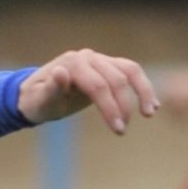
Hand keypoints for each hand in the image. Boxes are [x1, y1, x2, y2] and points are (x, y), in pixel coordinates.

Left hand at [16, 49, 160, 133]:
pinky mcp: (108, 66)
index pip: (98, 86)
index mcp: (72, 63)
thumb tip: (61, 71)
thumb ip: (51, 89)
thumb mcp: (38, 101)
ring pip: (130, 70)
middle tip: (122, 131)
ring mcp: (99, 60)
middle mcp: (88, 57)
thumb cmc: (36, 100)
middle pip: (116, 79)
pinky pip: (131, 72)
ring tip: (149, 113)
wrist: (35, 93)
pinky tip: (152, 105)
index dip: (110, 108)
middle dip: (123, 106)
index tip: (118, 130)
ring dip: (143, 91)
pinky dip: (143, 86)